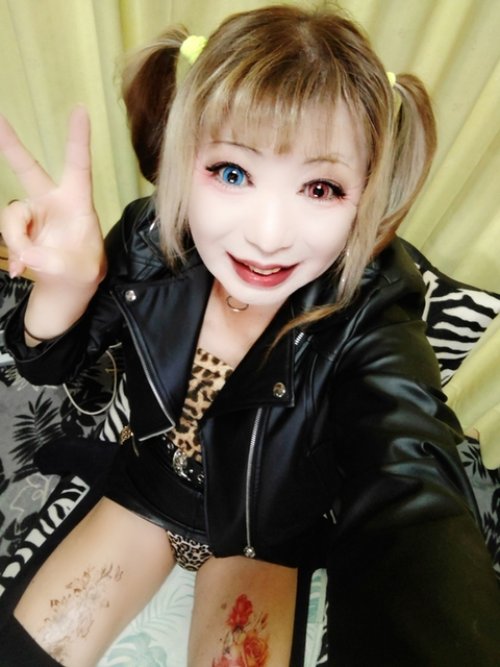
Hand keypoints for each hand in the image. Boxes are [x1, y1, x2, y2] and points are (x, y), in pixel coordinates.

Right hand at [0, 107, 105, 286]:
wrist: (67, 287)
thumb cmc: (84, 271)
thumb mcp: (82, 271)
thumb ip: (57, 263)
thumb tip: (28, 256)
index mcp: (78, 202)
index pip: (79, 166)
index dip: (78, 139)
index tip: (81, 109)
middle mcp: (53, 201)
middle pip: (28, 168)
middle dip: (10, 144)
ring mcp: (33, 213)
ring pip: (12, 215)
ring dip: (18, 240)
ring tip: (31, 262)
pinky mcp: (20, 227)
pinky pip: (9, 233)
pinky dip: (15, 252)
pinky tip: (23, 267)